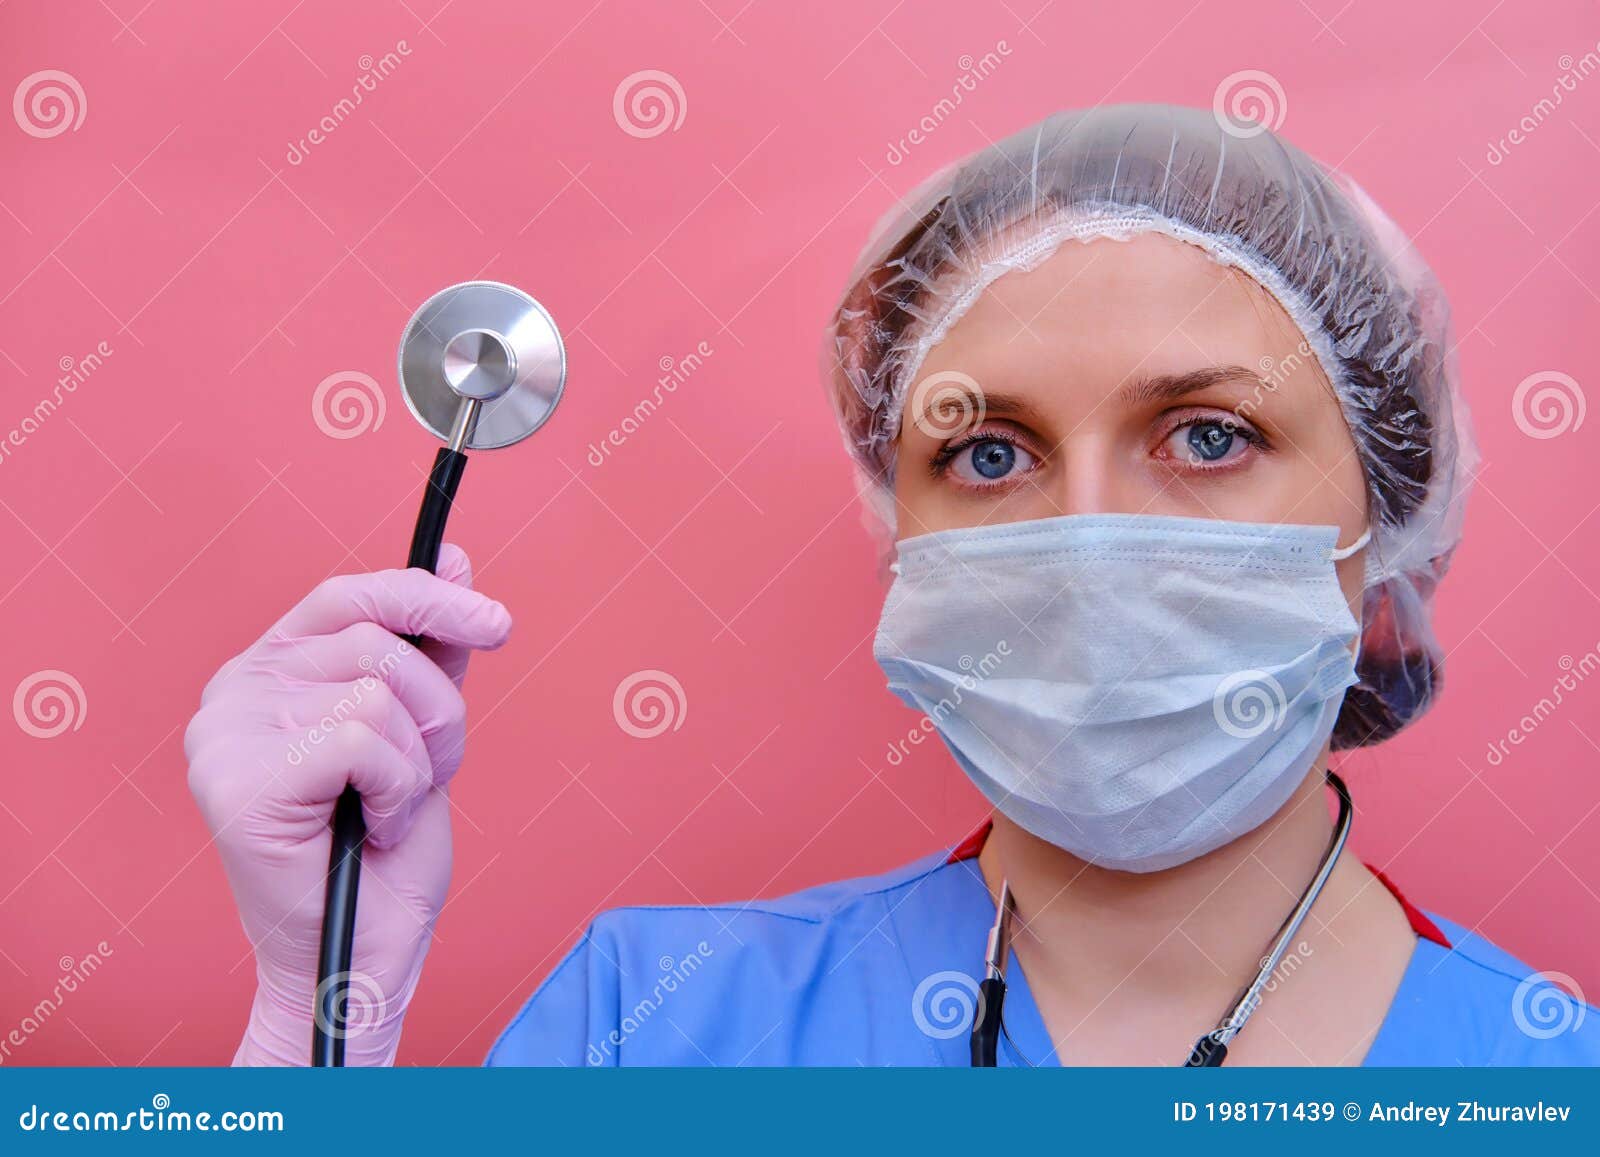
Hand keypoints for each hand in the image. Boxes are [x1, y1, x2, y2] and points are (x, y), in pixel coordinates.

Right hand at [185, 545, 510, 1064]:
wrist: (366, 952)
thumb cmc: (385, 850)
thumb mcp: (423, 731)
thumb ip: (430, 649)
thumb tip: (453, 557)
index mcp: (270, 668)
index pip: (349, 596)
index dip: (427, 597)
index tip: (497, 624)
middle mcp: (233, 690)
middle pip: (375, 643)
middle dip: (436, 712)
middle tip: (425, 774)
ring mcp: (225, 734)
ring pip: (376, 692)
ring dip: (416, 762)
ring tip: (390, 808)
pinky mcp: (237, 778)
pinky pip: (360, 738)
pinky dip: (395, 788)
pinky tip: (373, 828)